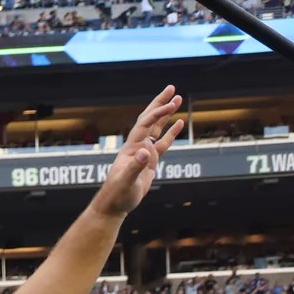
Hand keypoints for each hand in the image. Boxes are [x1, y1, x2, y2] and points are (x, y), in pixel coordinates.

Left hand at [91, 86, 184, 219]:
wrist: (114, 205)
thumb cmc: (118, 195)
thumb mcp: (126, 182)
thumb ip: (135, 167)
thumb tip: (145, 153)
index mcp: (131, 148)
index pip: (145, 125)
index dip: (157, 113)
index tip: (171, 104)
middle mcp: (137, 146)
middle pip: (149, 119)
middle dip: (159, 103)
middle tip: (171, 88)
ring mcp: (144, 152)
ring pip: (157, 128)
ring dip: (166, 114)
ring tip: (177, 99)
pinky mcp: (150, 161)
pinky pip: (163, 143)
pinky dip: (171, 133)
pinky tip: (179, 123)